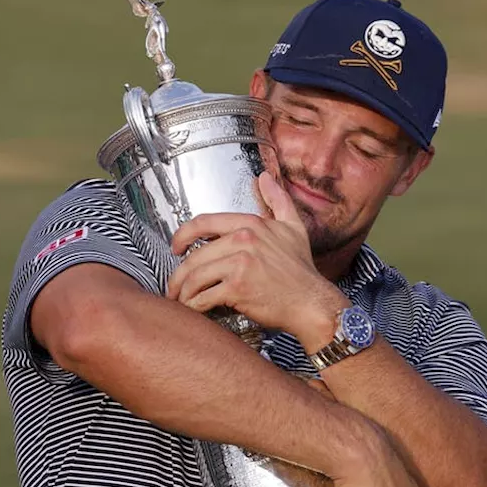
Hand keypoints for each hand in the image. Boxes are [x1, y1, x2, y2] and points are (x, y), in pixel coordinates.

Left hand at [167, 172, 346, 337]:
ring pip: (195, 276)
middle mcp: (243, 240)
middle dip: (179, 274)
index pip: (204, 222)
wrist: (312, 303)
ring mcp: (239, 264)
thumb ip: (278, 200)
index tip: (176, 247)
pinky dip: (194, 305)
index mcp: (251, 224)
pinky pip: (204, 296)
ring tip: (182, 300)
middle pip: (195, 255)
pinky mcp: (237, 288)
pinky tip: (194, 309)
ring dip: (183, 291)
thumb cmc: (302, 270)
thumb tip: (265, 177)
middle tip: (175, 285)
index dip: (182, 235)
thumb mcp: (293, 228)